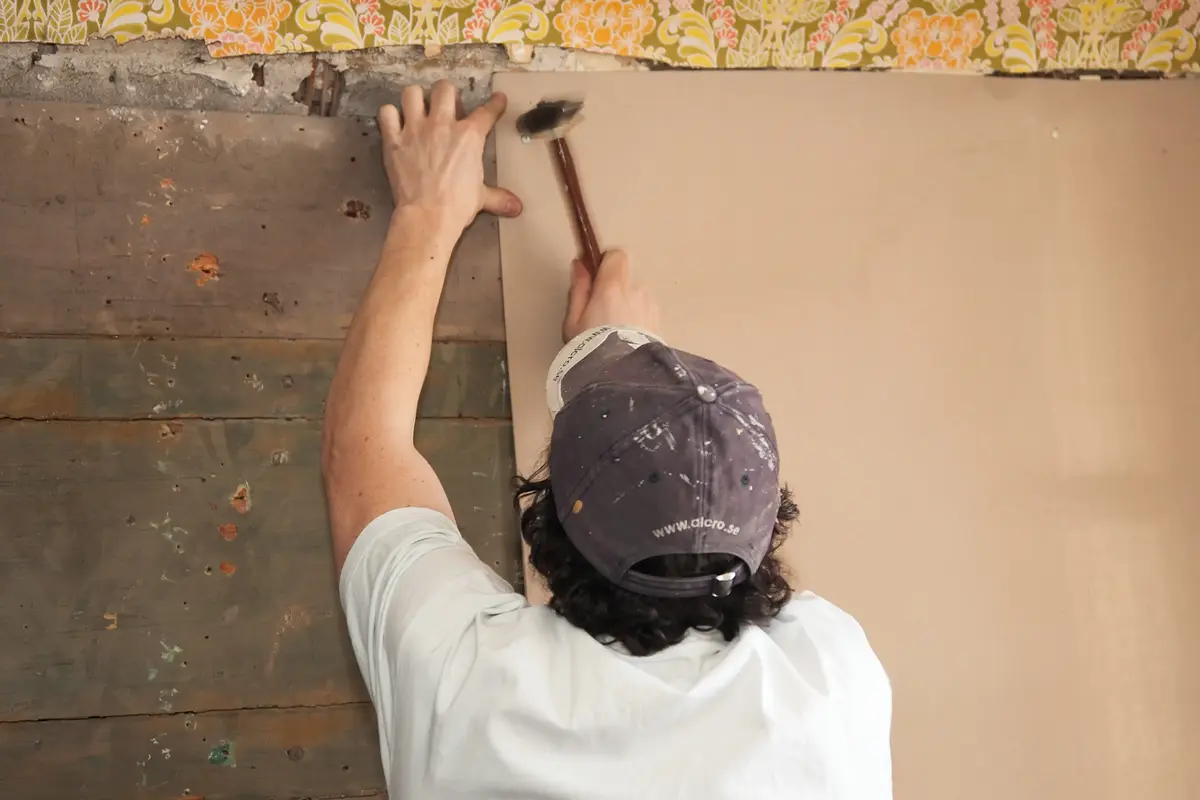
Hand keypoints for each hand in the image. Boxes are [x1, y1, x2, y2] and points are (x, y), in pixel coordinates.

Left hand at [378, 80, 521, 232]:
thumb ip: (498, 197)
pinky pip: (386, 113)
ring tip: (418, 109)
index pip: (487, 112)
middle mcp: (442, 124)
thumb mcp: (482, 198)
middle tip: (447, 107)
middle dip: (447, 94)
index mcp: (469, 135)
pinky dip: (390, 115)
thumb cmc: (457, 205)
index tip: (498, 99)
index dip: (495, 104)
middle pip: (444, 89)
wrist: (428, 215)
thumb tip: (517, 208)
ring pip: (412, 93)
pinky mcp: (393, 140)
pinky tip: (395, 123)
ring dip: (416, 98)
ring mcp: (415, 129)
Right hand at [562, 250, 659, 342]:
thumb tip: (580, 266)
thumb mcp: (573, 321)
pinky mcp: (660, 323)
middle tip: (600, 316)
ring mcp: (650, 308)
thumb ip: (579, 288)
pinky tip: (627, 341)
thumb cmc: (592, 351)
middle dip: (615, 293)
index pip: (616, 256)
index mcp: (612, 287)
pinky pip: (647, 315)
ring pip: (637, 299)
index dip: (606, 263)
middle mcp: (635, 292)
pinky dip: (639, 322)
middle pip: (626, 281)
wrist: (622, 378)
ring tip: (615, 334)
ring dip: (628, 309)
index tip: (597, 274)